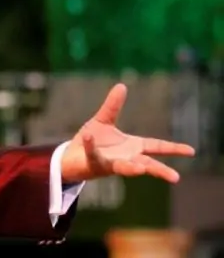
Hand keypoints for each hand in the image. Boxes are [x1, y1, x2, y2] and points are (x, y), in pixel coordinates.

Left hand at [60, 83, 194, 183]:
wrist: (72, 156)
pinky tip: (87, 136)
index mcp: (132, 147)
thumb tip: (122, 85)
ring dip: (131, 168)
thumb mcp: (104, 120)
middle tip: (176, 178)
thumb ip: (113, 106)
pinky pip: (93, 154)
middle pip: (147, 164)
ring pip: (123, 167)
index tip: (191, 151)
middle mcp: (126, 158)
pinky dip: (90, 145)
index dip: (173, 148)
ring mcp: (111, 163)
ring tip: (140, 168)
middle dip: (160, 171)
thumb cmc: (92, 141)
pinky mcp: (94, 164)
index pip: (156, 147)